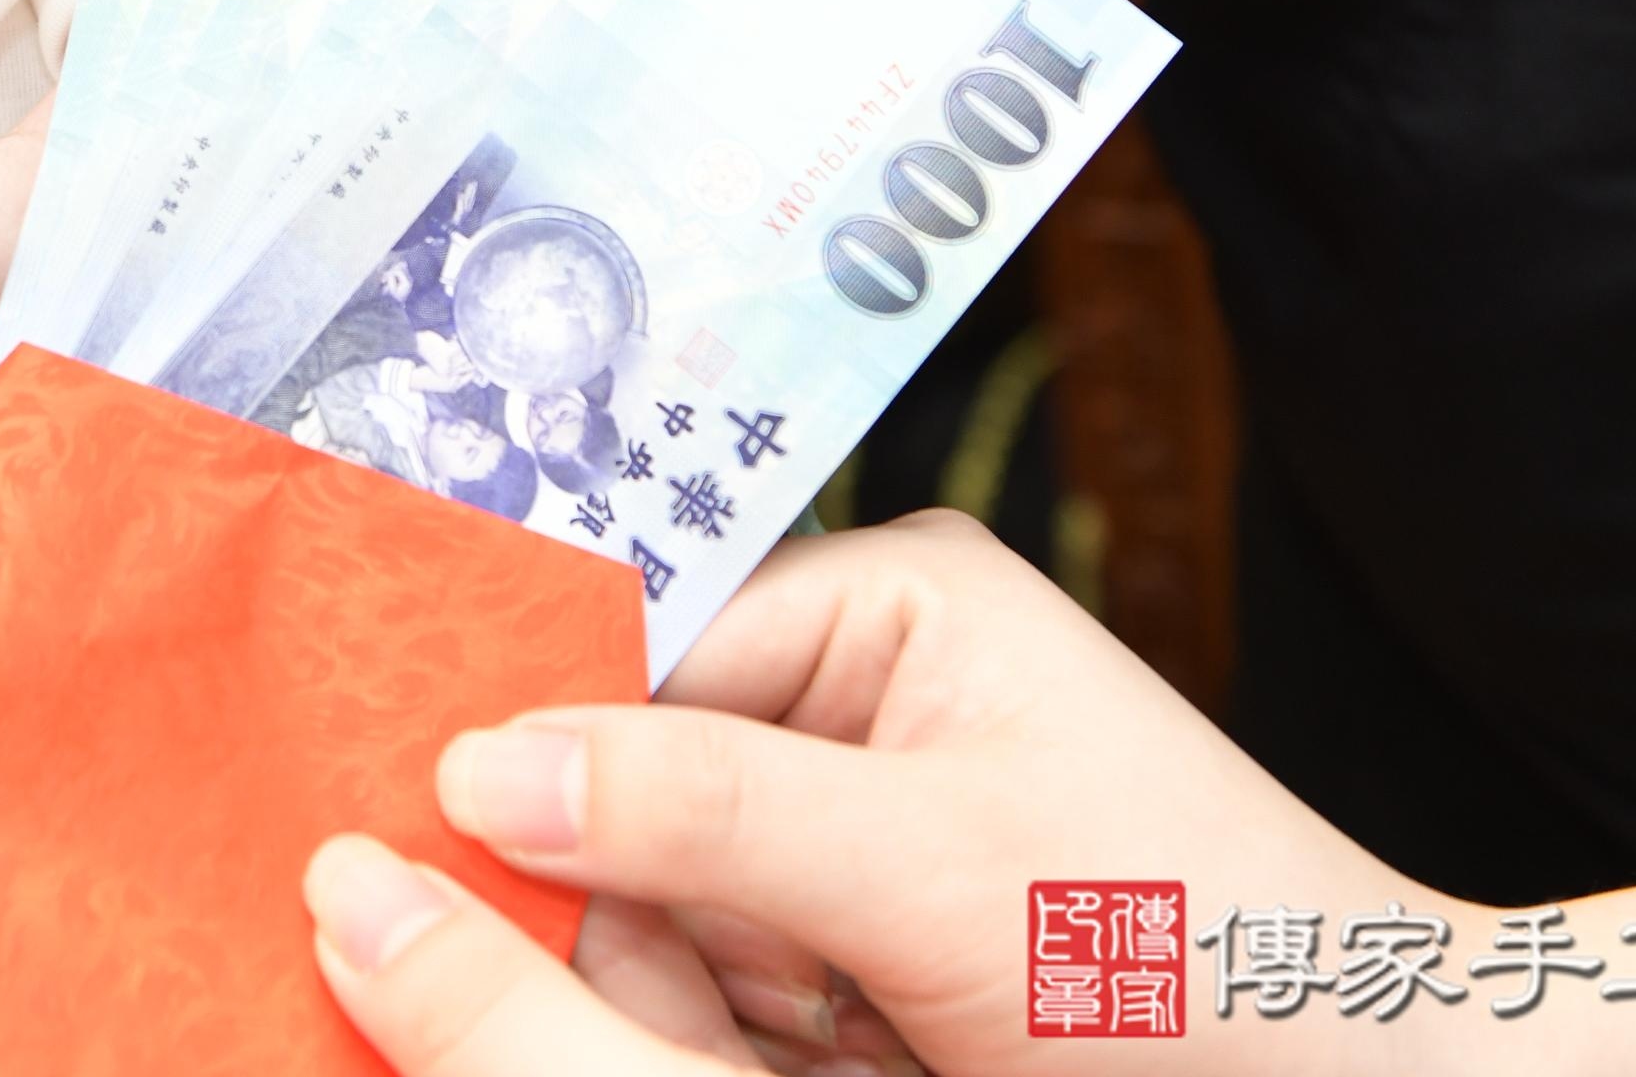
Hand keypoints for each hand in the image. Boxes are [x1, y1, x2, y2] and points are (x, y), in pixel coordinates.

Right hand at [306, 513, 1413, 1075]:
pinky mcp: (868, 956)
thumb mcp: (927, 870)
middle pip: (633, 790)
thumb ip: (694, 808)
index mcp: (886, 604)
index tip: (432, 825)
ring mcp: (862, 833)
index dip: (541, 748)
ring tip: (842, 1040)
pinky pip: (723, 992)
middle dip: (656, 916)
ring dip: (711, 1005)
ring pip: (664, 913)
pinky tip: (847, 1058)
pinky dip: (754, 1047)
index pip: (642, 648)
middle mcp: (861, 694)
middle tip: (774, 1000)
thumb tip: (472, 765)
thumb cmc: (1203, 956)